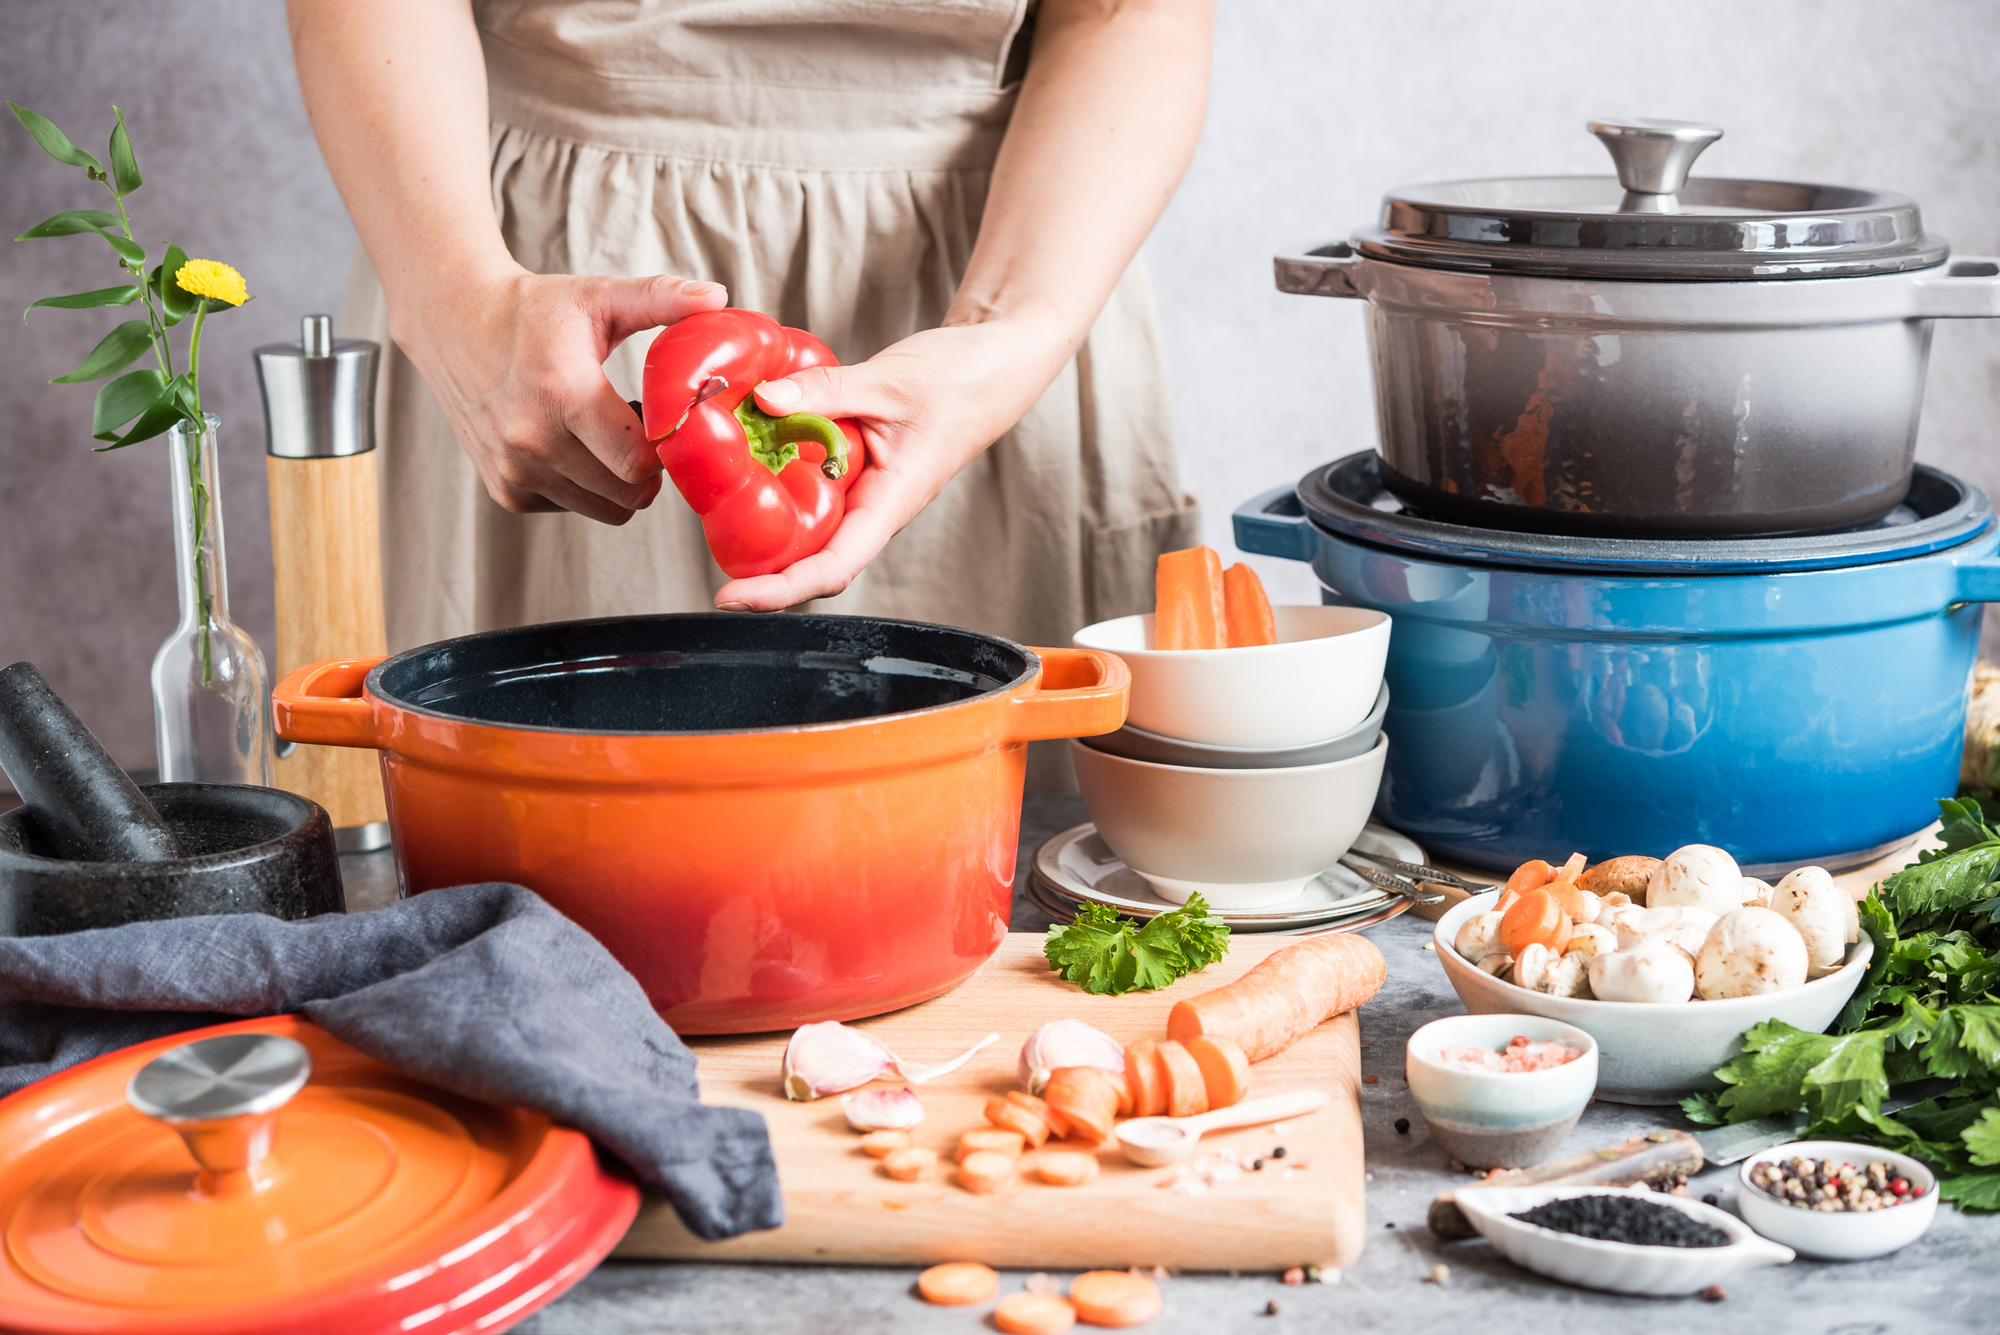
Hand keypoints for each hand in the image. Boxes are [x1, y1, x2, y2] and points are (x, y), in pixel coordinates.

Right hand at [392, 265, 728, 523]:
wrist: (453, 322)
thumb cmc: (533, 311)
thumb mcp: (599, 297)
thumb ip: (661, 298)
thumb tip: (719, 296)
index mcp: (561, 392)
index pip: (638, 463)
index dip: (665, 449)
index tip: (664, 421)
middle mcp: (531, 440)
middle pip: (628, 494)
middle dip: (649, 469)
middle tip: (641, 429)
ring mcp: (514, 470)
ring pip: (605, 509)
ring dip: (618, 482)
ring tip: (605, 434)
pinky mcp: (505, 490)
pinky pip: (572, 508)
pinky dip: (585, 488)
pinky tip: (573, 444)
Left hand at [714, 318, 1074, 610]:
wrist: (992, 366)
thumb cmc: (959, 380)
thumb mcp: (888, 379)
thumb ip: (825, 390)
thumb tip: (764, 400)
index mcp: (892, 503)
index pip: (834, 566)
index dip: (780, 590)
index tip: (732, 597)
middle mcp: (874, 509)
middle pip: (814, 563)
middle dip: (763, 576)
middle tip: (710, 567)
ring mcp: (864, 494)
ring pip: (810, 531)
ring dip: (766, 534)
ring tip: (715, 518)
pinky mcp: (855, 472)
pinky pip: (812, 491)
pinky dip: (777, 485)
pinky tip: (746, 466)